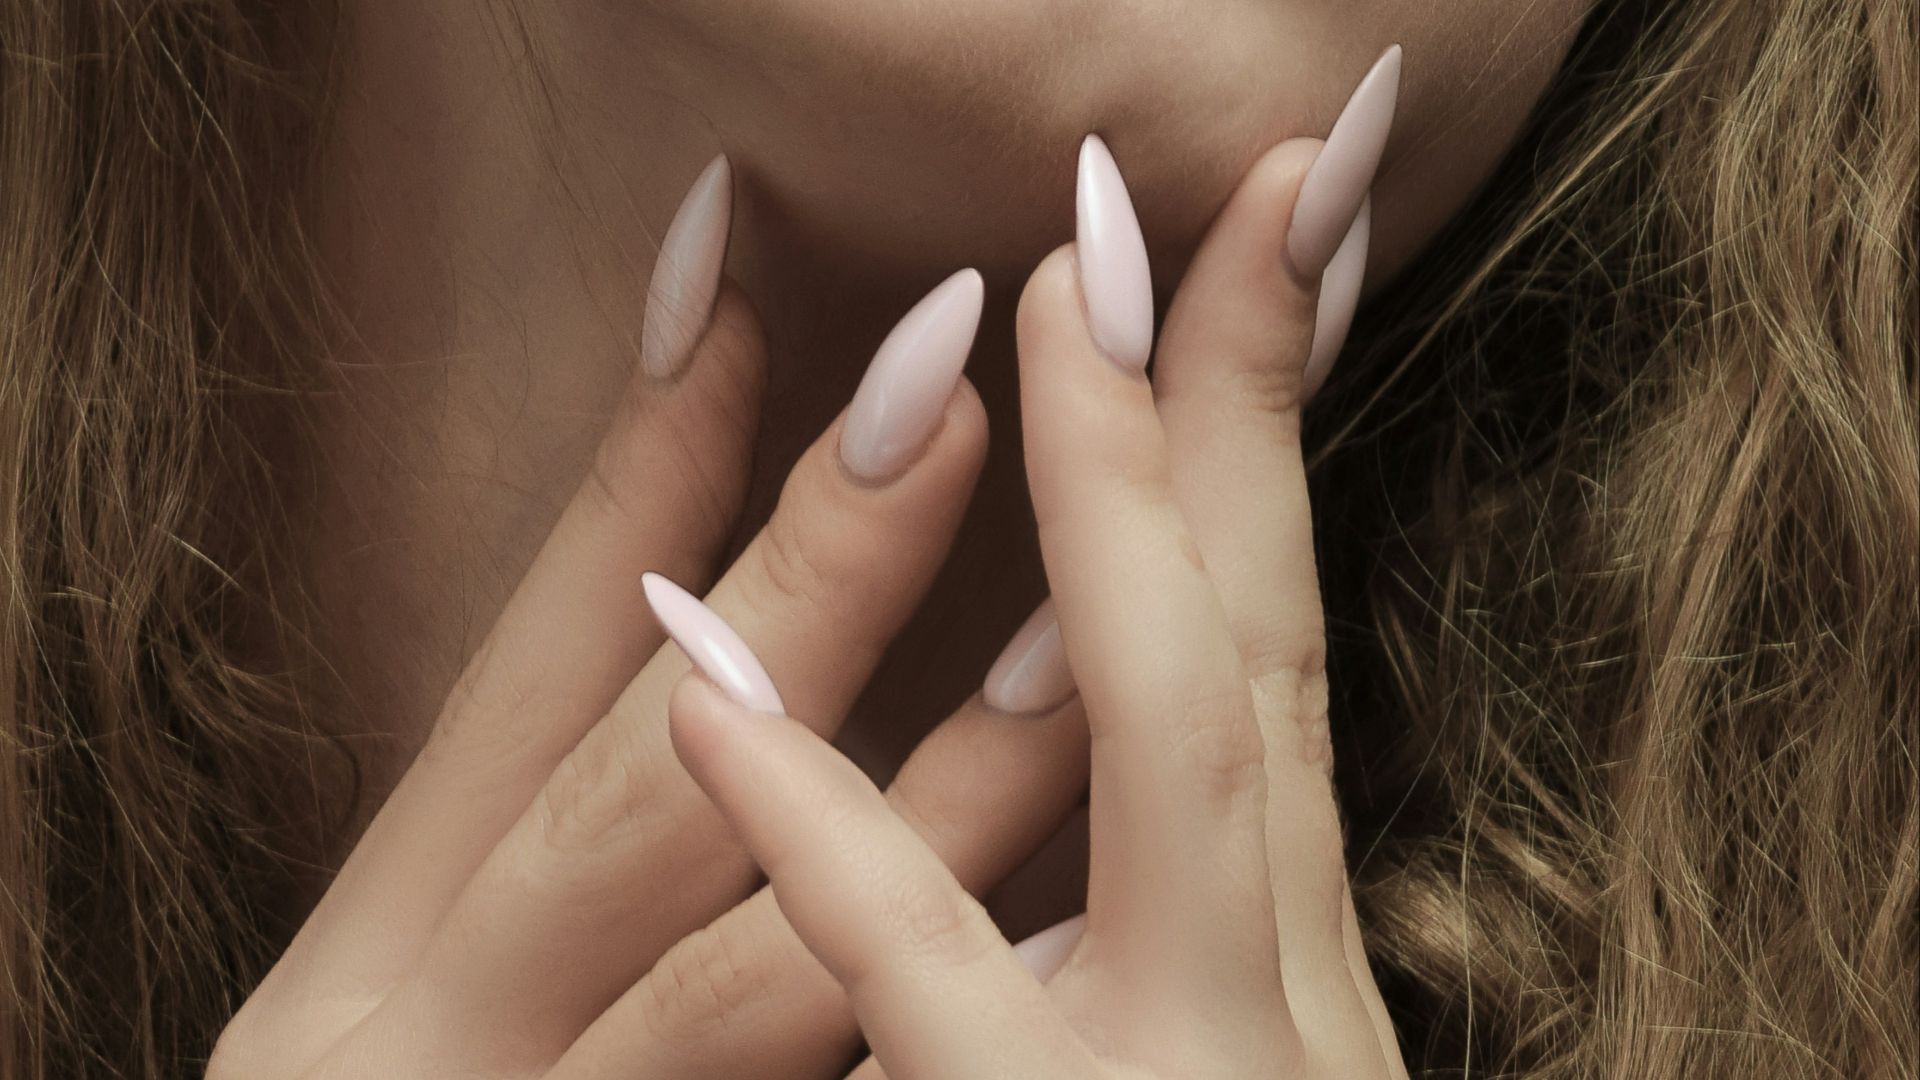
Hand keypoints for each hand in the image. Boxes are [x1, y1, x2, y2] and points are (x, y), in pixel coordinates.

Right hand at [210, 160, 1090, 1078]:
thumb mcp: (461, 951)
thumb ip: (569, 778)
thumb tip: (705, 545)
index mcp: (379, 952)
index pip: (516, 675)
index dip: (644, 474)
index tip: (759, 276)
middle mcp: (419, 1049)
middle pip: (635, 794)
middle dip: (803, 581)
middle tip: (953, 381)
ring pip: (749, 990)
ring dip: (921, 820)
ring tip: (1074, 650)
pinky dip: (944, 1036)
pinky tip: (1069, 948)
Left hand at [665, 135, 1408, 1078]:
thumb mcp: (1174, 1049)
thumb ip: (1142, 921)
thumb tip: (1083, 720)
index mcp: (1269, 959)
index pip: (1273, 663)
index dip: (1265, 449)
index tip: (1274, 247)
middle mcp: (1254, 996)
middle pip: (1248, 660)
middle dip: (1231, 417)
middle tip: (1240, 190)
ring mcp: (1167, 1074)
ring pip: (1163, 763)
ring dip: (1108, 524)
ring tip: (1040, 320)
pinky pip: (921, 985)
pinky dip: (833, 834)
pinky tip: (712, 680)